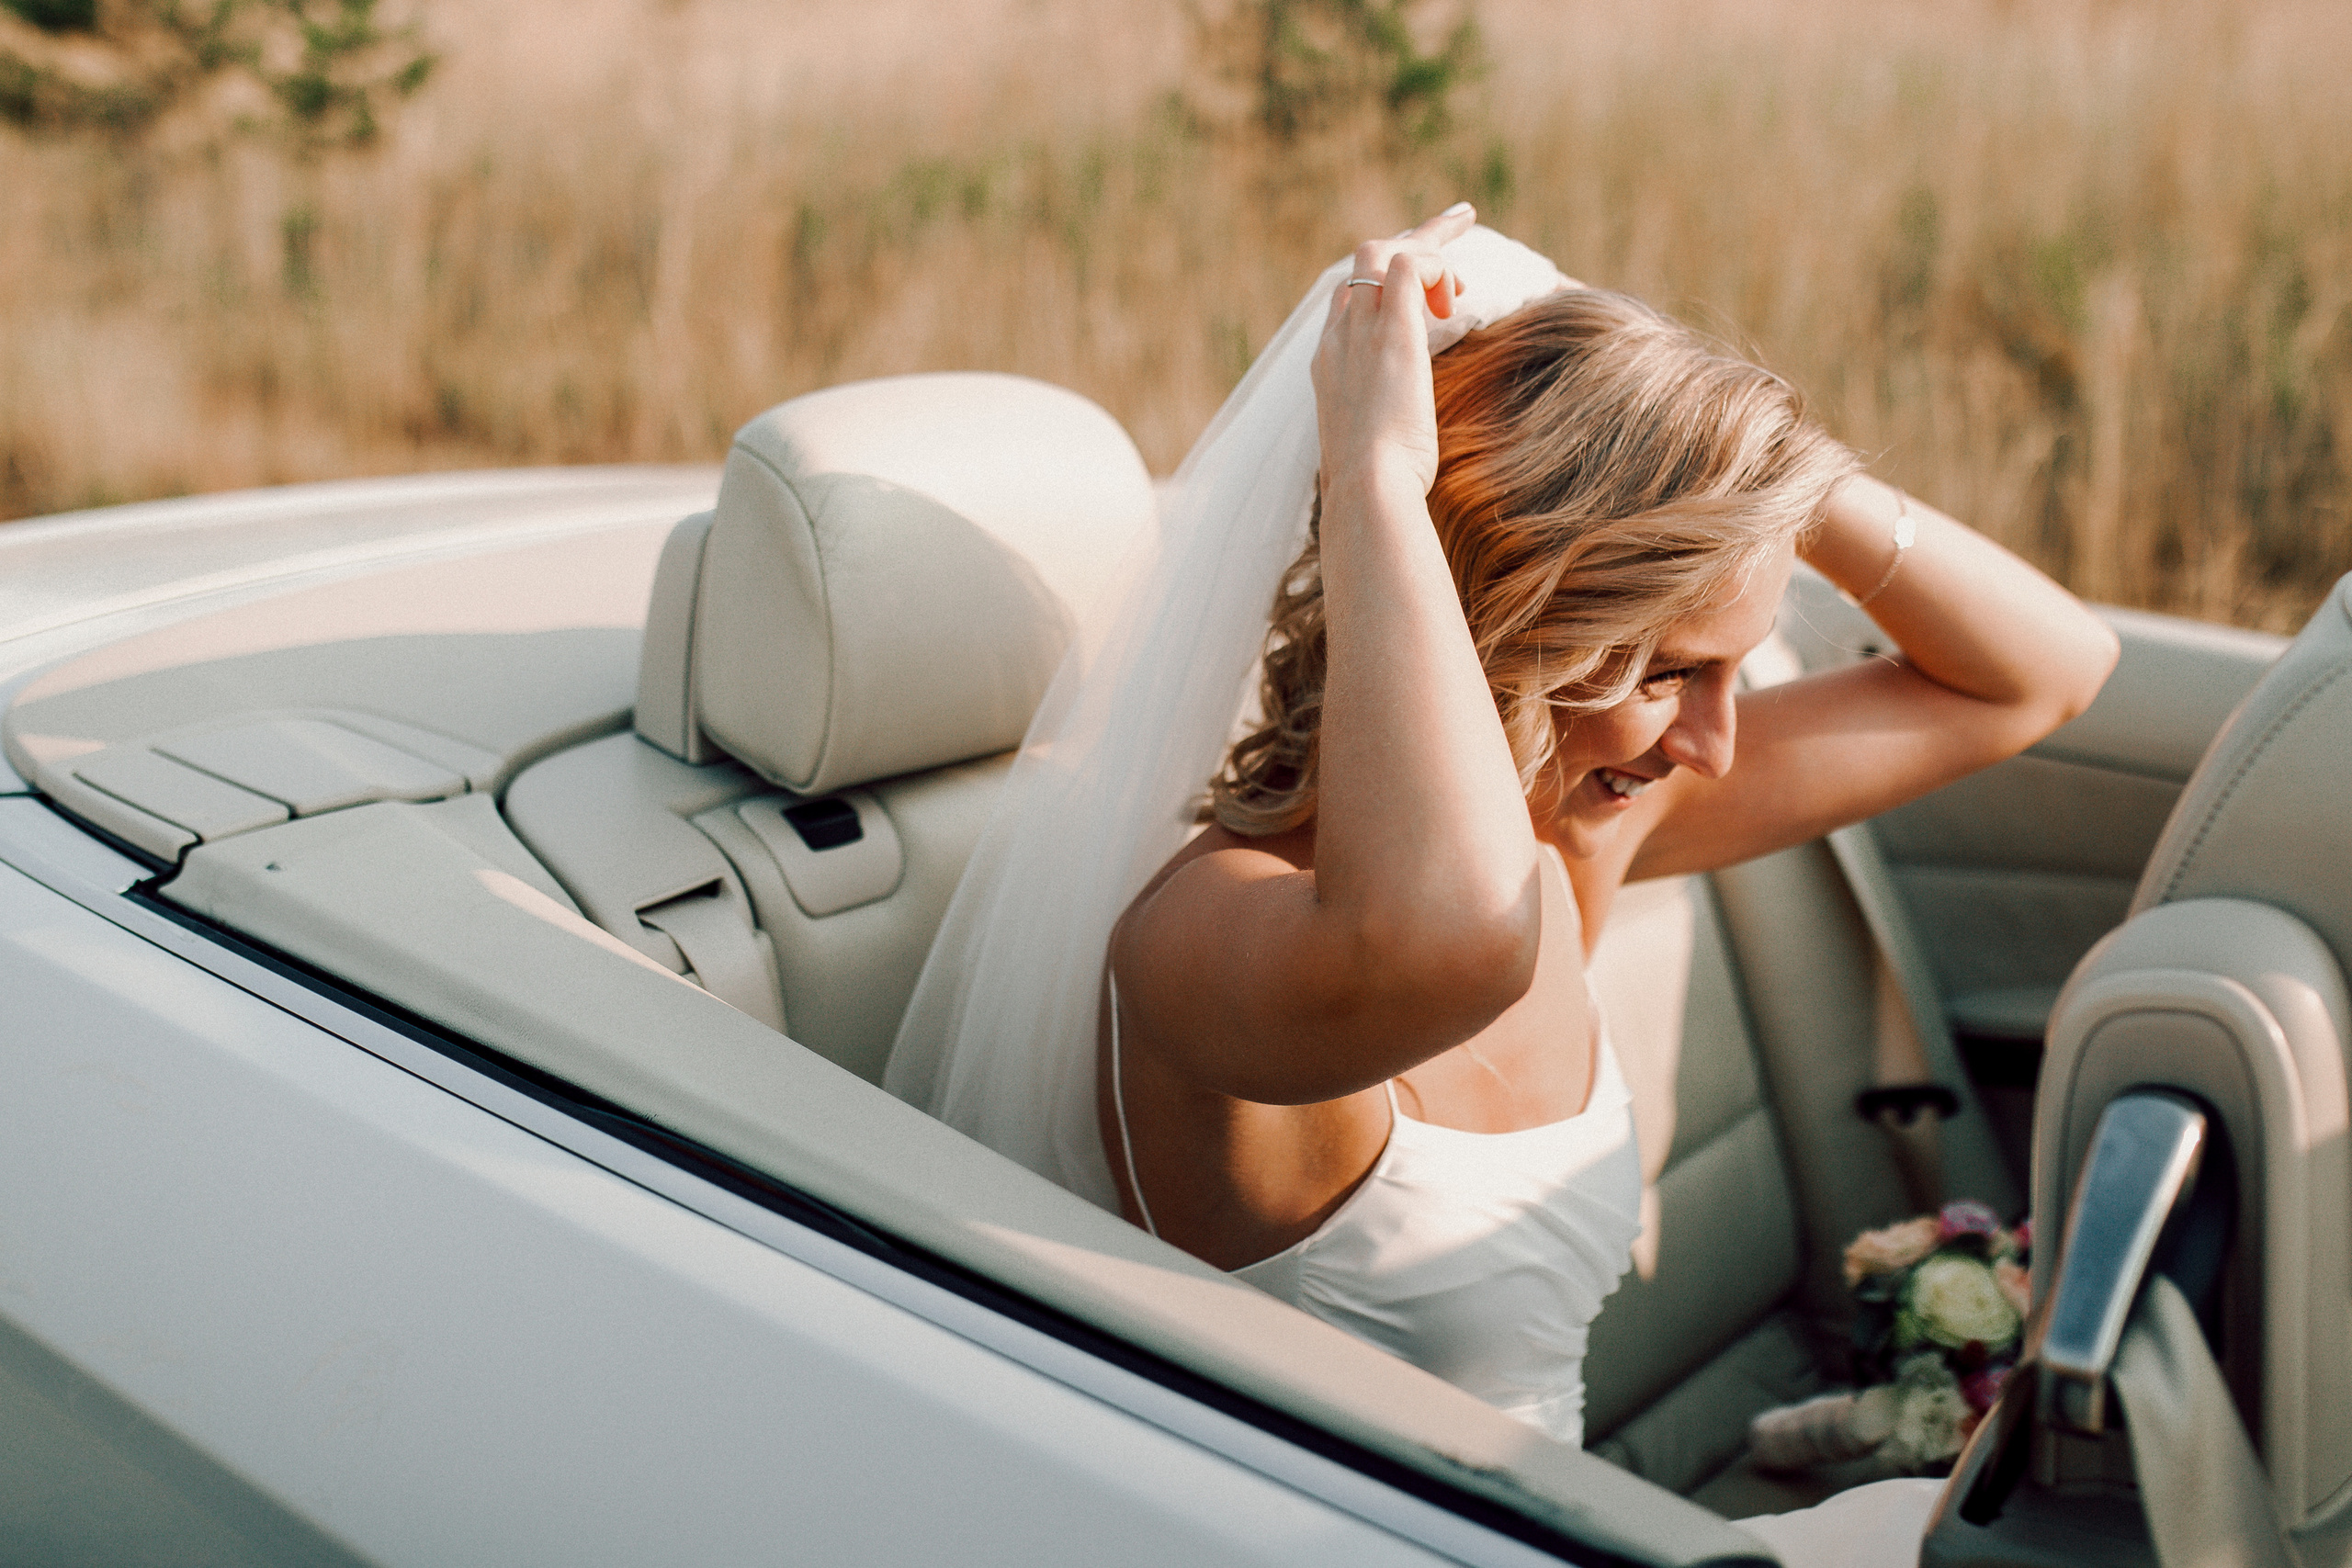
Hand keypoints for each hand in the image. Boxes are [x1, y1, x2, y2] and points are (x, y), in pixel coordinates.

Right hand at [1312, 203, 1478, 498]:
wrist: (1366, 491)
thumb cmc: (1377, 489)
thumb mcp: (1376, 455)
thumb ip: (1386, 438)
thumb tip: (1405, 464)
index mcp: (1329, 367)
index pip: (1347, 302)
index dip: (1384, 289)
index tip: (1429, 301)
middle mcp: (1338, 340)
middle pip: (1361, 266)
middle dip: (1408, 244)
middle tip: (1454, 229)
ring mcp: (1360, 331)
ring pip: (1381, 251)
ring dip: (1428, 242)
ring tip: (1466, 248)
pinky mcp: (1393, 332)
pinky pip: (1410, 265)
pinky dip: (1436, 266)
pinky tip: (1456, 296)